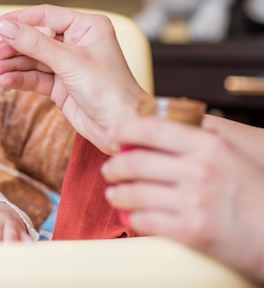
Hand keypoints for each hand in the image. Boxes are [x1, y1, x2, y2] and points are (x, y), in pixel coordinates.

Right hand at [0, 5, 145, 150]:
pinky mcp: (61, 86)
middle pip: (34, 39)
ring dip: (10, 65)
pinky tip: (3, 80)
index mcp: (87, 27)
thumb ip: (34, 44)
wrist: (123, 128)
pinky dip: (19, 79)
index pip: (44, 17)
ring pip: (32, 60)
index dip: (15, 21)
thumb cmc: (109, 90)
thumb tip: (4, 27)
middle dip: (10, 47)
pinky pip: (35, 78)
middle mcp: (77, 43)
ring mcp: (68, 65)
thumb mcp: (69, 62)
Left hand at [102, 117, 263, 281]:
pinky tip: (131, 216)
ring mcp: (194, 202)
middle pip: (136, 162)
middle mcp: (199, 170)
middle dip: (115, 167)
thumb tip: (158, 131)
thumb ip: (196, 143)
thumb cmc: (254, 194)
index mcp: (208, 146)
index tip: (112, 134)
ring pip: (135, 193)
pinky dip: (133, 218)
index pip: (152, 128)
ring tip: (114, 194)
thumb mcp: (229, 156)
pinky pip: (146, 221)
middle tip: (109, 170)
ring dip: (118, 194)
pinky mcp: (191, 231)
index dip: (124, 130)